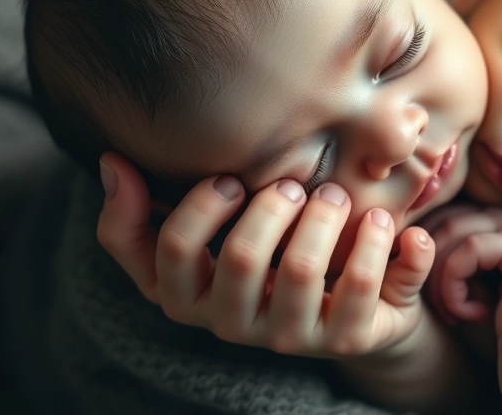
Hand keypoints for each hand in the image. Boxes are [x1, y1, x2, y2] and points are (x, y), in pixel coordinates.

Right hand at [95, 159, 434, 358]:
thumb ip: (140, 215)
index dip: (201, 206)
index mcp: (190, 299)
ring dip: (325, 218)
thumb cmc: (263, 263)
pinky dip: (387, 247)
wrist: (345, 315)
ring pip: (304, 271)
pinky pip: (369, 288)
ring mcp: (294, 336)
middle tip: (298, 184)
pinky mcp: (350, 338)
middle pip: (243, 257)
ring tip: (339, 196)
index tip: (232, 178)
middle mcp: (236, 325)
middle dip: (272, 206)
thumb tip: (110, 162)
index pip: (173, 252)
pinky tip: (390, 223)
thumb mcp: (199, 244)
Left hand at [425, 207, 501, 323]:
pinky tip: (474, 314)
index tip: (430, 296)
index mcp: (496, 222)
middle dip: (423, 268)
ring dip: (437, 282)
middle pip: (437, 222)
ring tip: (453, 316)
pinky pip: (467, 252)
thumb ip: (468, 274)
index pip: (441, 218)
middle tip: (438, 312)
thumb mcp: (496, 290)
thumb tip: (427, 277)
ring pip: (446, 233)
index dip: (424, 254)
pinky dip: (455, 287)